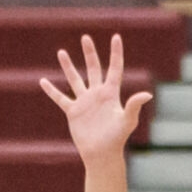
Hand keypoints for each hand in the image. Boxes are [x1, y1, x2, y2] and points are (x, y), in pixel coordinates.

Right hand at [39, 33, 153, 163]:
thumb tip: (148, 94)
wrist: (101, 154)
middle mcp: (97, 94)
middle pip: (93, 68)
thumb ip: (134, 106)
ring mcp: (84, 102)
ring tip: (62, 52)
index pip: (114, 68)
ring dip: (68, 66)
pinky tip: (43, 81)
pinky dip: (51, 91)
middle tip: (85, 37)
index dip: (116, 53)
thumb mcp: (127, 120)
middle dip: (89, 53)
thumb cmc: (117, 139)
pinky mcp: (73, 112)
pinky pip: (60, 98)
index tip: (116, 37)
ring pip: (75, 79)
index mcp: (111, 93)